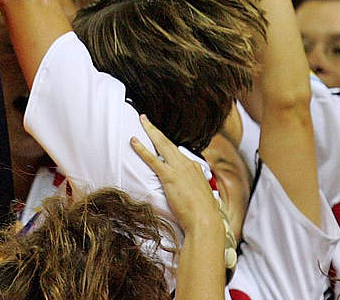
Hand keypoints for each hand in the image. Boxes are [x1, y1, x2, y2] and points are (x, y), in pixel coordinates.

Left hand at [131, 115, 224, 235]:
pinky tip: (133, 141)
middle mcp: (187, 165)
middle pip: (168, 143)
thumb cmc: (203, 214)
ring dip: (150, 131)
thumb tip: (190, 194)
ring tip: (141, 120)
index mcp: (195, 169)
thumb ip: (194, 191)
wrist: (205, 220)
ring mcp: (178, 169)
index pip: (178, 153)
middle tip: (145, 118)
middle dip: (155, 130)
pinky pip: (153, 159)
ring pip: (161, 144)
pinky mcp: (169, 177)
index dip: (166, 145)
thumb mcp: (201, 198)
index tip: (159, 138)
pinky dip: (142, 149)